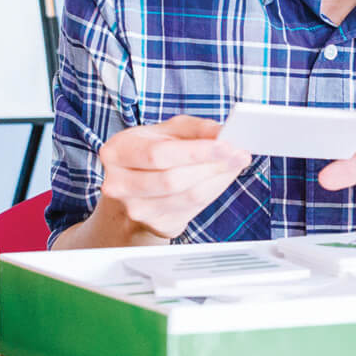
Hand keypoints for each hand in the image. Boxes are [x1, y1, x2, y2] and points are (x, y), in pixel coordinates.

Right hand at [95, 116, 252, 239]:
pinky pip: (193, 210)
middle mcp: (119, 184)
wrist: (133, 190)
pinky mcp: (155, 226)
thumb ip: (195, 129)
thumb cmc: (151, 154)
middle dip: (211, 166)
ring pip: (186, 198)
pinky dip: (213, 192)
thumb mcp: (167, 132)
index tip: (225, 145)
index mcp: (117, 152)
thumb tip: (222, 133)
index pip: (158, 154)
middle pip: (172, 180)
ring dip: (217, 180)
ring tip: (235, 164)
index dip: (195, 152)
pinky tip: (221, 179)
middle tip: (238, 155)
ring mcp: (135, 210)